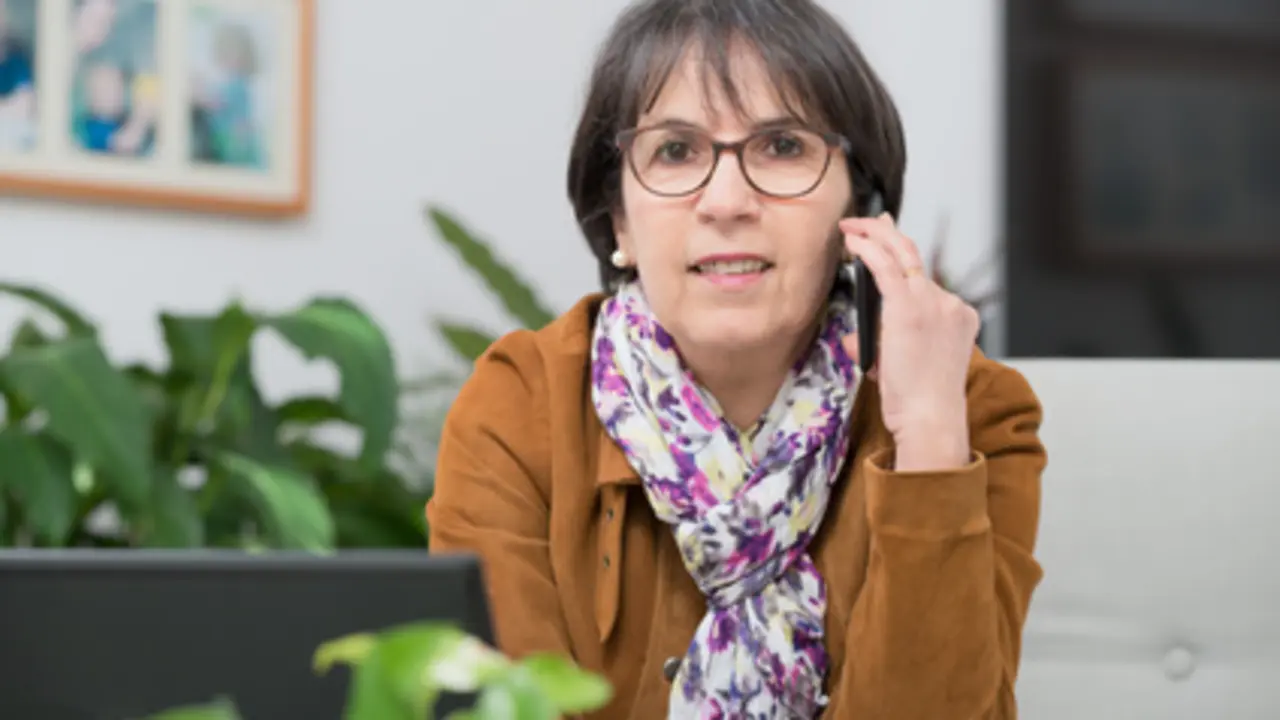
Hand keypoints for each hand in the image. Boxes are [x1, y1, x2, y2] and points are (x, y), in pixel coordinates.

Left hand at [839, 213, 978, 470]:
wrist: (931, 419)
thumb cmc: (920, 404)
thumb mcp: (907, 366)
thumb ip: (885, 344)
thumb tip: (858, 337)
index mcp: (958, 316)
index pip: (925, 279)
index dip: (902, 254)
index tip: (885, 236)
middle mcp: (950, 304)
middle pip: (915, 257)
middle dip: (887, 232)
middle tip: (866, 220)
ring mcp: (934, 303)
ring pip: (901, 257)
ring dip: (873, 237)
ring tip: (850, 227)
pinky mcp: (910, 308)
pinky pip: (887, 267)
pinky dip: (868, 249)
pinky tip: (852, 241)